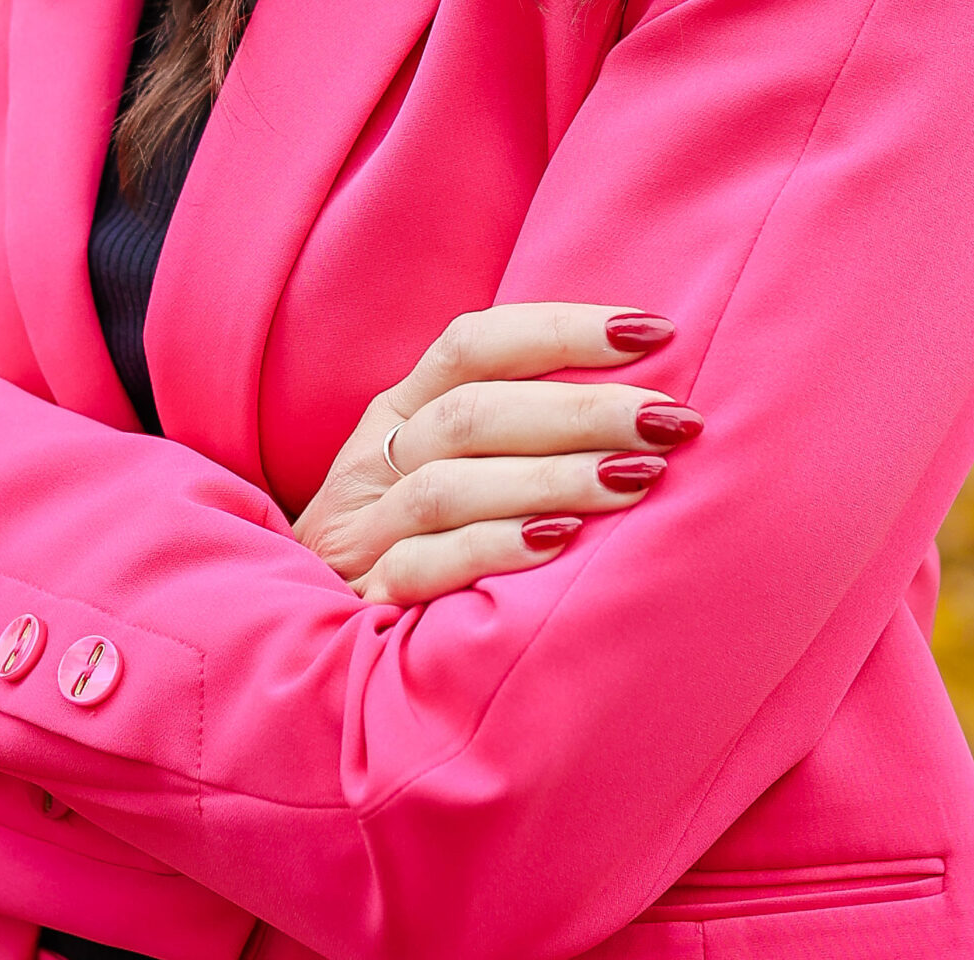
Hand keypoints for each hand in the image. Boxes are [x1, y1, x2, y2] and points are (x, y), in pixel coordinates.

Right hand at [292, 305, 699, 604]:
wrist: (303, 642)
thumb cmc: (410, 543)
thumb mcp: (441, 470)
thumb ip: (511, 431)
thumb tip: (641, 398)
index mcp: (398, 411)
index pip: (475, 343)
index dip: (562, 330)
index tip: (654, 332)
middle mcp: (375, 458)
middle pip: (475, 412)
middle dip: (581, 410)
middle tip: (669, 418)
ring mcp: (363, 530)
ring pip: (453, 485)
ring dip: (552, 477)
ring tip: (638, 477)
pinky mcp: (363, 598)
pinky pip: (425, 565)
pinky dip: (494, 548)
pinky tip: (559, 545)